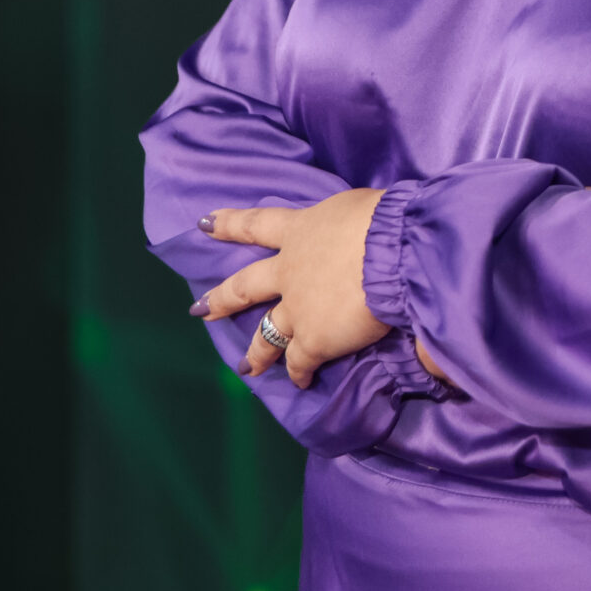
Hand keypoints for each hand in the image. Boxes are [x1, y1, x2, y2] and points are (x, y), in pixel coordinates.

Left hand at [194, 187, 389, 388]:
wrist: (391, 253)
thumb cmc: (383, 221)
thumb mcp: (360, 208)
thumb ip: (354, 225)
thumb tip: (369, 238)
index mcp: (301, 230)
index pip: (258, 224)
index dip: (230, 224)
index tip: (205, 223)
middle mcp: (290, 270)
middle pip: (246, 286)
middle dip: (222, 299)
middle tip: (199, 310)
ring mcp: (297, 309)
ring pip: (267, 334)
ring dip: (256, 352)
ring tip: (246, 367)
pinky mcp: (314, 340)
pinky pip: (300, 361)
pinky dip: (299, 373)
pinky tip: (300, 382)